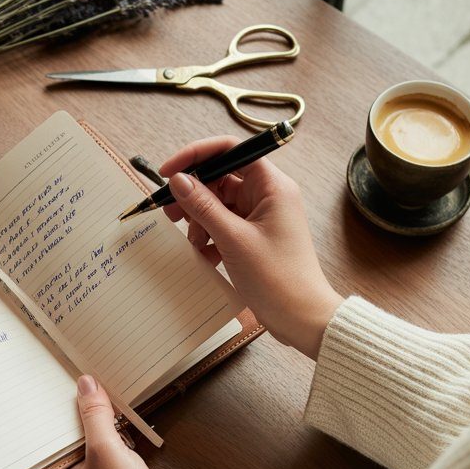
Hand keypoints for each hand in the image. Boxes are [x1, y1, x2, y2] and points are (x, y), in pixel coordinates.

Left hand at [53, 376, 202, 468]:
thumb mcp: (105, 450)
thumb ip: (95, 416)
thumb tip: (86, 384)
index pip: (47, 432)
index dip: (48, 406)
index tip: (49, 377)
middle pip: (71, 431)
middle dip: (76, 406)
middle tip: (74, 371)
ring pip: (94, 434)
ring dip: (99, 414)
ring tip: (94, 380)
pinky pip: (114, 441)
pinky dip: (117, 426)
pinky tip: (119, 407)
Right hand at [161, 136, 341, 359]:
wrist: (301, 318)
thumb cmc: (277, 278)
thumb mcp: (233, 239)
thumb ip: (203, 206)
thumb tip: (178, 179)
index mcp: (272, 186)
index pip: (230, 150)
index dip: (196, 155)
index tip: (168, 171)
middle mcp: (268, 195)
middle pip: (220, 178)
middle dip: (193, 195)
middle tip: (169, 213)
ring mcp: (261, 216)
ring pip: (218, 203)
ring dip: (200, 220)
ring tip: (195, 244)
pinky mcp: (254, 236)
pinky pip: (223, 224)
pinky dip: (209, 236)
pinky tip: (205, 255)